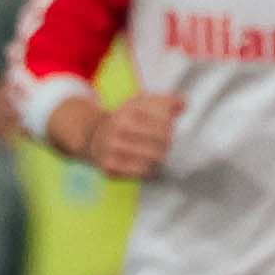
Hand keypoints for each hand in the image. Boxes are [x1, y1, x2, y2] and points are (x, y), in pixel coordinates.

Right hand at [58, 89, 181, 179]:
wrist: (92, 134)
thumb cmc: (123, 119)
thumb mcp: (140, 103)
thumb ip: (164, 102)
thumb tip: (183, 104)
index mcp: (128, 109)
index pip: (165, 118)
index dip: (170, 124)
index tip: (166, 126)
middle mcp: (119, 127)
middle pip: (163, 139)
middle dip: (167, 142)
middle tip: (164, 144)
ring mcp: (113, 147)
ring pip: (155, 157)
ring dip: (160, 156)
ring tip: (157, 154)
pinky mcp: (110, 165)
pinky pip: (142, 171)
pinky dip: (150, 170)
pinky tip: (148, 164)